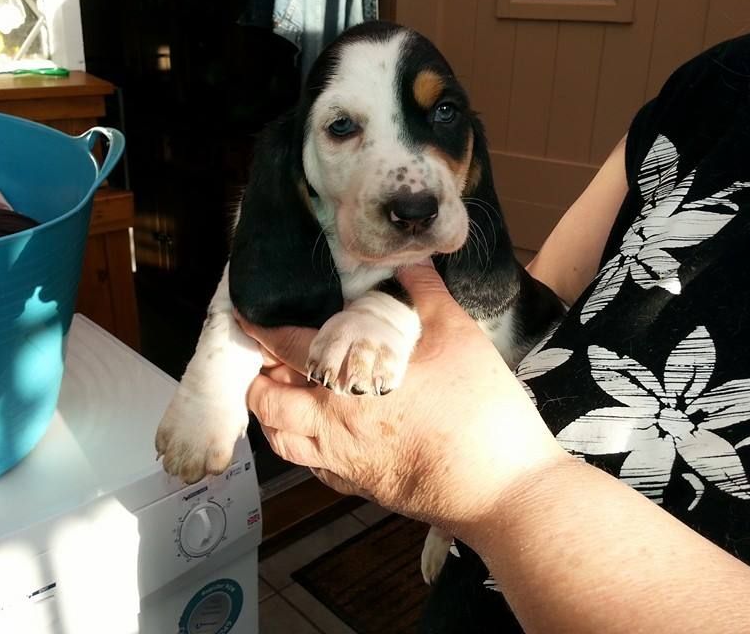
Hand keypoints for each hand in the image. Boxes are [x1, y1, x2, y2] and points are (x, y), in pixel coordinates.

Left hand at [239, 263, 568, 535]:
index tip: (247, 316)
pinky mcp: (363, 488)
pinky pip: (316, 470)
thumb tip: (408, 261)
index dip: (261, 330)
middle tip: (271, 360)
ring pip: (285, 443)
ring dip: (275, 417)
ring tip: (290, 395)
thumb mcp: (457, 334)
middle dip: (260, 380)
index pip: (286, 349)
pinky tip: (326, 435)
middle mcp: (333, 427)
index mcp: (348, 382)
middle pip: (268, 405)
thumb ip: (425, 293)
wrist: (502, 489)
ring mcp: (345, 464)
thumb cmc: (479, 410)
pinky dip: (307, 449)